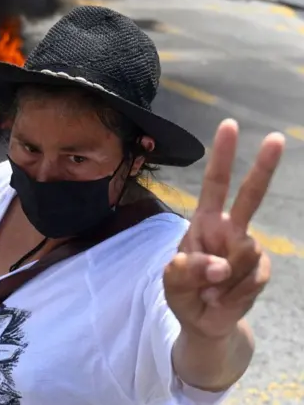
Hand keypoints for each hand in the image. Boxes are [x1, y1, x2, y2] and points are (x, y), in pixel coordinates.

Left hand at [163, 119, 284, 338]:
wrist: (204, 321)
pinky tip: (223, 298)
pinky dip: (233, 293)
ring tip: (209, 291)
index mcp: (205, 221)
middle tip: (276, 137)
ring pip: (245, 253)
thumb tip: (219, 266)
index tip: (229, 125)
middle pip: (250, 196)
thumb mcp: (172, 281)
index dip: (222, 156)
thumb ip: (187, 270)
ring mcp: (247, 249)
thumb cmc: (184, 292)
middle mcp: (230, 229)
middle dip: (263, 168)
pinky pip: (252, 277)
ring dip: (223, 278)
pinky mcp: (260, 271)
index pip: (214, 184)